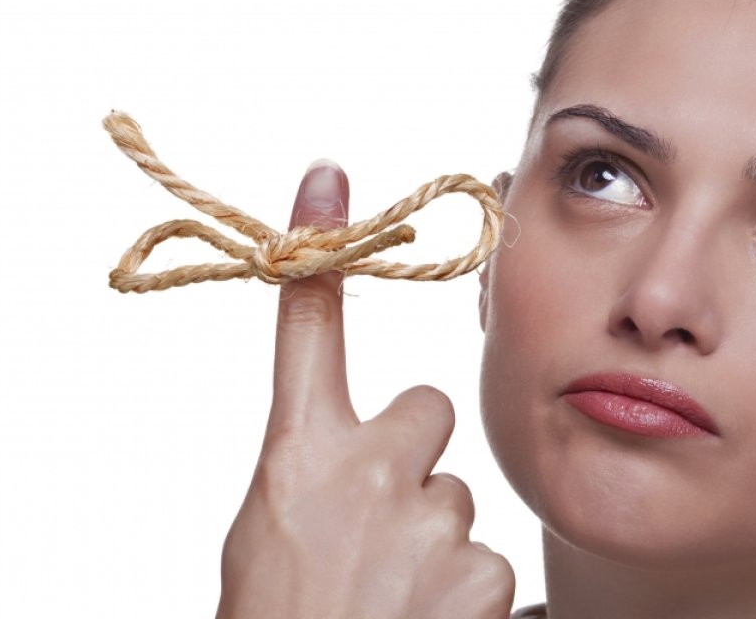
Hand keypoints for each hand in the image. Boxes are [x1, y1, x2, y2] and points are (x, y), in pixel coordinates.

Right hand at [217, 161, 513, 618]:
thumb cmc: (281, 613)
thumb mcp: (269, 530)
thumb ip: (315, 471)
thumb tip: (357, 445)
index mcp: (295, 457)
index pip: (308, 331)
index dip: (318, 250)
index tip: (329, 180)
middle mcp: (363, 472)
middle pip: (427, 412)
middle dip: (411, 460)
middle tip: (378, 528)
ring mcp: (426, 520)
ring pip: (457, 498)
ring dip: (434, 539)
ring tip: (393, 595)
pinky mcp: (480, 571)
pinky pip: (486, 556)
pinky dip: (462, 591)